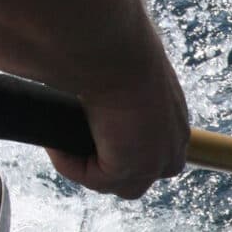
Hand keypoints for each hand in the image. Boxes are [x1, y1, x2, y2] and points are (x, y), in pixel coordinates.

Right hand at [46, 59, 188, 199]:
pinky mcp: (131, 168)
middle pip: (140, 176)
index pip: (155, 152)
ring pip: (119, 185)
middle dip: (108, 166)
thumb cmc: (119, 46)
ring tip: (64, 143)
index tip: (94, 134)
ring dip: (89, 170)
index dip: (121, 149)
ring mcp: (157, 160)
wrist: (118, 51)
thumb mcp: (125, 69)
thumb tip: (93, 88)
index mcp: (175, 119)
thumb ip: (117, 86)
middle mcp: (174, 144)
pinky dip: (71, 166)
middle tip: (75, 143)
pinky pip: (95, 180)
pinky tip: (56, 143)